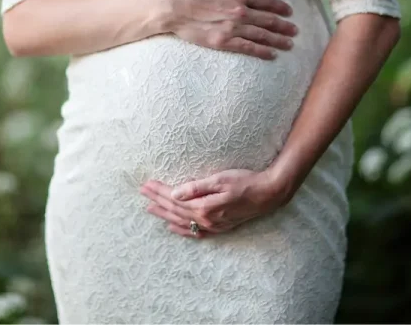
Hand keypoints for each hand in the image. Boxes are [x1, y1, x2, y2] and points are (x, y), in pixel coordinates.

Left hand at [138, 168, 288, 238]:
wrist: (267, 194)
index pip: (174, 198)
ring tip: (150, 209)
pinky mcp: (219, 227)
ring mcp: (212, 225)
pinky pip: (195, 232)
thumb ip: (196, 187)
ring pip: (182, 221)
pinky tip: (172, 227)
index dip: (159, 191)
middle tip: (142, 193)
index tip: (146, 184)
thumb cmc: (245, 182)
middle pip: (175, 210)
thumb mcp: (220, 179)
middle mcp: (206, 219)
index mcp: (204, 207)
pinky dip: (181, 230)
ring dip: (165, 214)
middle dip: (157, 201)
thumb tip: (175, 193)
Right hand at [163, 0, 298, 59]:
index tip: (289, 12)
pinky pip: (248, 47)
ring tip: (289, 44)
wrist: (174, 6)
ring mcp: (233, 28)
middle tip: (295, 31)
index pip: (266, 2)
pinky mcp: (224, 41)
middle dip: (284, 26)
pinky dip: (262, 51)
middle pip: (268, 20)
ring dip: (278, 40)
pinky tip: (272, 54)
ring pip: (262, 35)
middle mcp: (240, 11)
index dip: (280, 7)